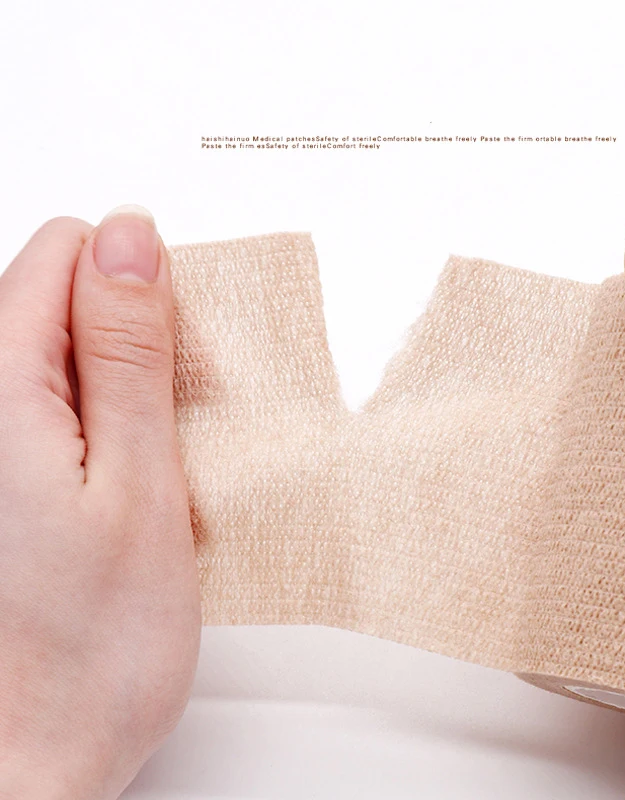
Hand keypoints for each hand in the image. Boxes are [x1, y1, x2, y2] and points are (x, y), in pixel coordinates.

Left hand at [0, 208, 200, 798]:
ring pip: (50, 352)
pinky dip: (88, 426)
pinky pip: (42, 407)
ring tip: (133, 468)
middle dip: (121, 341)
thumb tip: (131, 242)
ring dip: (107, 389)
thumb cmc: (89, 649)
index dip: (135, 293)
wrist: (29, 760)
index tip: (167, 364)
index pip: (65, 255)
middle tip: (153, 433)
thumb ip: (128, 353)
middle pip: (51, 297)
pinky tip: (106, 486)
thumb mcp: (141, 484)